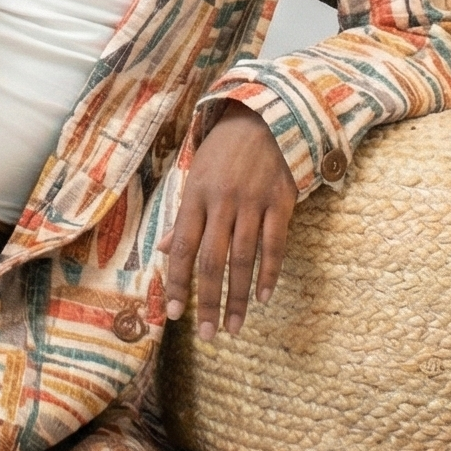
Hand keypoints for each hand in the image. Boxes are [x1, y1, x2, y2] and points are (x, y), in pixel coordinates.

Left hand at [157, 102, 297, 339]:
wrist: (266, 116)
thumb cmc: (225, 150)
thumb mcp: (197, 175)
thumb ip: (185, 214)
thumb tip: (168, 250)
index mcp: (197, 195)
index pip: (184, 248)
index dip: (178, 283)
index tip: (175, 315)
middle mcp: (223, 201)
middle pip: (213, 260)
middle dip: (208, 301)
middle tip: (207, 334)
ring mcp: (254, 202)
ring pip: (244, 259)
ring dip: (237, 298)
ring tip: (233, 327)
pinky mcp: (282, 202)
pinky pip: (275, 245)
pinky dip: (269, 274)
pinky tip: (263, 298)